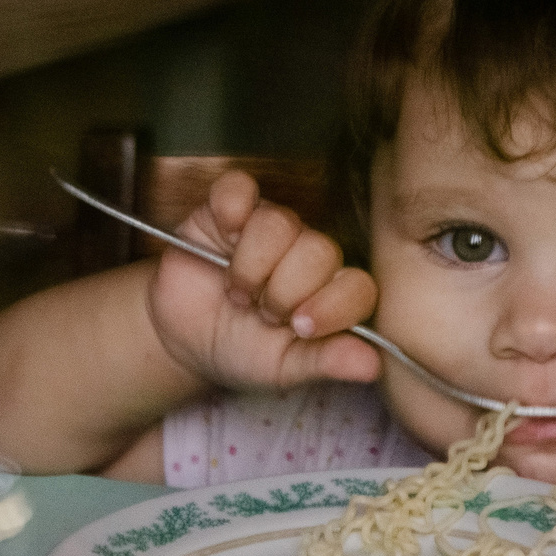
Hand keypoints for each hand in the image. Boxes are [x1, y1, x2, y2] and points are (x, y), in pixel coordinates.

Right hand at [147, 170, 381, 392]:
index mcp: (330, 292)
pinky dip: (229, 209)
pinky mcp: (228, 207)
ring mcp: (268, 226)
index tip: (300, 328)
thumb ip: (324, 362)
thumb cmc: (241, 351)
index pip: (358, 286)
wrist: (184, 338)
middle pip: (319, 251)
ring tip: (237, 293)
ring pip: (278, 223)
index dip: (333, 305)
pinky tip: (223, 236)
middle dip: (284, 291)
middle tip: (262, 314)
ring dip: (251, 266)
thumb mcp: (281, 368)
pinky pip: (238, 187)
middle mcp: (306, 252)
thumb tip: (372, 366)